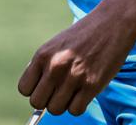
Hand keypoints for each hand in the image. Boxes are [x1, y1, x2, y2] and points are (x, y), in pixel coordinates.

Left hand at [17, 7, 135, 117]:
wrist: (111, 24)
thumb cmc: (82, 36)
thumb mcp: (56, 45)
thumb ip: (44, 66)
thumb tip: (36, 92)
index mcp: (43, 55)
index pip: (24, 89)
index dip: (35, 90)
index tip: (45, 87)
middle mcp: (55, 66)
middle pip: (38, 102)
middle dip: (47, 100)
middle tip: (59, 91)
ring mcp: (73, 76)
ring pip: (56, 109)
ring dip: (64, 103)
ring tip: (73, 90)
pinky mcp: (92, 85)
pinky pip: (75, 110)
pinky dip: (78, 105)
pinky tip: (84, 92)